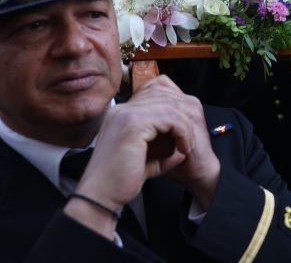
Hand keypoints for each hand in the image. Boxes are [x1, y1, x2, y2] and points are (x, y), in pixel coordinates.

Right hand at [75, 76, 219, 213]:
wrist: (100, 197)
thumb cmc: (120, 182)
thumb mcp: (148, 159)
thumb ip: (163, 147)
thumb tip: (184, 144)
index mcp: (121, 114)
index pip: (155, 94)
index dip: (175, 112)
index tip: (183, 135)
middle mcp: (121, 109)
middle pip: (164, 96)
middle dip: (183, 118)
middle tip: (189, 141)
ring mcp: (126, 114)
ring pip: (171, 107)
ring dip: (185, 127)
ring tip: (187, 147)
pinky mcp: (133, 124)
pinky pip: (171, 118)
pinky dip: (183, 133)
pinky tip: (183, 150)